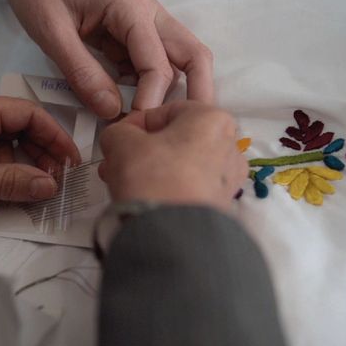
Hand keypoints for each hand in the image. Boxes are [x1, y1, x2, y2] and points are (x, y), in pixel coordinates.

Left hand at [0, 93, 80, 216]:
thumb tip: (51, 186)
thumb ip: (8, 183)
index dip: (54, 136)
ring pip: (3, 152)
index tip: (71, 163)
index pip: (27, 114)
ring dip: (10, 176)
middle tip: (49, 186)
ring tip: (4, 200)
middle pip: (18, 132)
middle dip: (35, 160)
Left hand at [3, 0, 213, 118]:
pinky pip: (154, 62)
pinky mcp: (133, 32)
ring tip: (161, 125)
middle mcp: (149, 13)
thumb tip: (113, 111)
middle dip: (198, 93)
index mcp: (130, 8)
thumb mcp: (51, 31)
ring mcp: (145, 21)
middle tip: (191, 128)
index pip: (158, 65)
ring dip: (177, 91)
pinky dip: (152, 86)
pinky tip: (136, 108)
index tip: (134, 128)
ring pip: (180, 59)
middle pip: (193, 55)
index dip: (150, 101)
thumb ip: (82, 72)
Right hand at [98, 101, 247, 212]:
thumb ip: (117, 131)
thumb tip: (119, 138)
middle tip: (117, 160)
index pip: (164, 111)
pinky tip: (144, 196)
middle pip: (175, 139)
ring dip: (151, 168)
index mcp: (212, 118)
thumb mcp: (121, 142)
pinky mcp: (221, 203)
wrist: (172, 235)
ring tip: (123, 181)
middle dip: (141, 149)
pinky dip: (167, 186)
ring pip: (181, 163)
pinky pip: (189, 185)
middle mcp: (229, 145)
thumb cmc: (154, 179)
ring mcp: (228, 177)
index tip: (117, 138)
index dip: (134, 124)